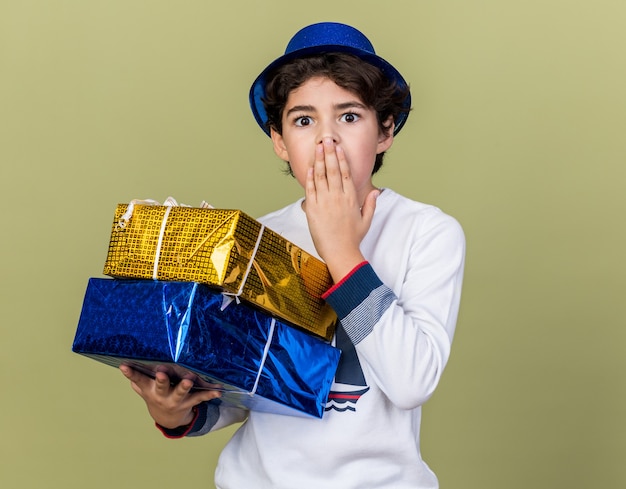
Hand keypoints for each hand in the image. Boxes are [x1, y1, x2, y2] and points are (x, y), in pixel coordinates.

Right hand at [120, 365, 220, 428]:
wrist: (168, 418)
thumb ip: (137, 376)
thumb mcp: (145, 387)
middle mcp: (162, 395)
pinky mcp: (189, 402)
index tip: (123, 365)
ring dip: (184, 386)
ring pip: (181, 393)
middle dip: (162, 380)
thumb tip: (123, 360)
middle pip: (161, 386)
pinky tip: (218, 391)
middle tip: (162, 373)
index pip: (138, 380)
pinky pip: (200, 398)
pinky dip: (210, 394)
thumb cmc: (156, 393)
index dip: (131, 373)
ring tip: (188, 380)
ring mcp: (176, 400)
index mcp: (150, 389)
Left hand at [304, 138, 378, 280]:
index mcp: (351, 198)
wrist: (340, 252)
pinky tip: (309, 167)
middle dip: (329, 153)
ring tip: (317, 148)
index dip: (342, 158)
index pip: (346, 173)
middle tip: (327, 140)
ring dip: (318, 161)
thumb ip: (370, 204)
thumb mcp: (366, 220)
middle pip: (333, 170)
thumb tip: (375, 191)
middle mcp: (338, 197)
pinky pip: (311, 190)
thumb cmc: (353, 238)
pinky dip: (309, 178)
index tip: (338, 147)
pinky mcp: (313, 209)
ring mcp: (325, 202)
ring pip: (321, 176)